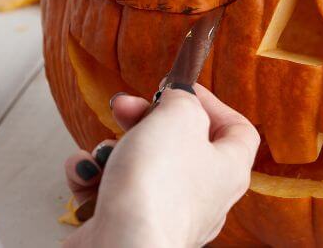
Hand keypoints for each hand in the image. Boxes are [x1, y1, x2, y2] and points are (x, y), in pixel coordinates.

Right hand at [63, 85, 259, 247]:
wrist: (123, 246)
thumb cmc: (158, 186)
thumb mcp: (180, 117)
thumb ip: (183, 99)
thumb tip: (179, 97)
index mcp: (228, 169)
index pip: (236, 131)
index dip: (211, 104)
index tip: (180, 90)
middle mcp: (202, 196)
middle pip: (178, 143)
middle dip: (144, 119)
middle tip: (123, 106)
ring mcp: (163, 214)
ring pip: (137, 166)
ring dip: (112, 149)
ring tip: (104, 151)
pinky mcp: (127, 227)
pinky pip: (109, 191)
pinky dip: (93, 177)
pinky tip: (86, 172)